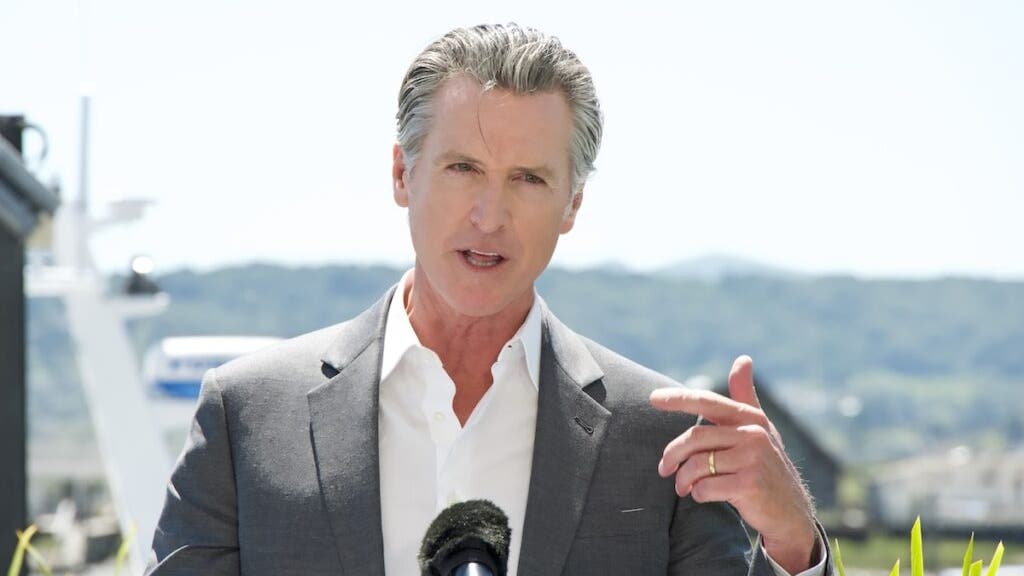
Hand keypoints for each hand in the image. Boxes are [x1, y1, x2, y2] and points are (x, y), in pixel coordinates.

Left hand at [650, 356, 818, 573]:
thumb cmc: (767, 466)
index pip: (707, 401)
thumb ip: (745, 397)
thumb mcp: (759, 429)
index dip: (678, 398)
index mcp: (751, 418)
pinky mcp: (749, 484)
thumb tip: (743, 358)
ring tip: (682, 488)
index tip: (653, 398)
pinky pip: (705, 487)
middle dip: (673, 455)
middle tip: (663, 469)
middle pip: (695, 437)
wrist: (790, 512)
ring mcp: (752, 459)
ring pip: (697, 464)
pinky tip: (702, 496)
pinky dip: (697, 494)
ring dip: (682, 479)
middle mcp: (753, 434)